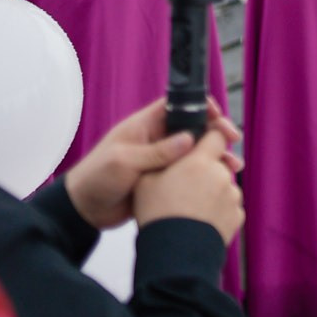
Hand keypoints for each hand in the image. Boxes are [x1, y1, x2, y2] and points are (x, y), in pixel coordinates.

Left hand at [65, 99, 241, 229]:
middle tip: (232, 142)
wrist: (83, 211)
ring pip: (195, 153)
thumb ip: (156, 151)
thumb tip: (189, 139)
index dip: (200, 106)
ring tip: (232, 167)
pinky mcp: (163, 180)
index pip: (177, 106)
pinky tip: (218, 182)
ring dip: (215, 156)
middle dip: (215, 133)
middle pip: (193, 128)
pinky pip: (189, 174)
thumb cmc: (96, 178)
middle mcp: (156, 139)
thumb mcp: (124, 161)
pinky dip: (205, 175)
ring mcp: (161, 160)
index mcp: (145, 126)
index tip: (218, 116)